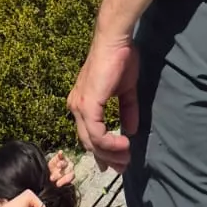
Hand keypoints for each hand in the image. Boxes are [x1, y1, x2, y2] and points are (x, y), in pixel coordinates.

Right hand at [46, 151, 74, 188]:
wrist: (53, 172)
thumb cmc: (56, 180)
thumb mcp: (57, 183)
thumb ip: (58, 184)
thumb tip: (56, 187)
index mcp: (71, 175)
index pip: (70, 177)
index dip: (64, 180)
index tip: (57, 184)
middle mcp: (70, 168)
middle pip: (68, 170)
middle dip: (60, 174)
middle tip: (53, 178)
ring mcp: (66, 161)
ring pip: (64, 163)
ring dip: (61, 164)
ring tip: (58, 166)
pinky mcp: (61, 157)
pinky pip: (61, 155)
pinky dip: (60, 154)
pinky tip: (60, 153)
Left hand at [68, 39, 140, 170]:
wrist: (114, 40)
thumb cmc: (120, 59)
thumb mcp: (125, 90)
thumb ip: (126, 111)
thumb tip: (131, 131)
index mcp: (83, 103)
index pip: (89, 134)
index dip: (103, 150)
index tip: (118, 160)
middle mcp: (76, 107)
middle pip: (89, 142)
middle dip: (107, 157)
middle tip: (123, 166)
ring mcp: (79, 107)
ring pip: (92, 141)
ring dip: (110, 153)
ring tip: (126, 158)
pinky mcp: (87, 106)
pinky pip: (97, 134)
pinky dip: (111, 143)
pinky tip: (124, 145)